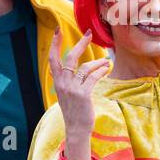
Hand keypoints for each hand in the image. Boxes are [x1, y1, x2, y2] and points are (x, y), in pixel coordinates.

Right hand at [48, 29, 111, 159]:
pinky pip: (93, 77)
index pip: (53, 59)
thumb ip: (65, 81)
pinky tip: (106, 69)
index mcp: (58, 82)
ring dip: (97, 62)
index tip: (57, 30)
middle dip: (80, 44)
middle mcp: (63, 83)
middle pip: (70, 57)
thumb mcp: (64, 94)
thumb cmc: (74, 111)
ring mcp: (72, 89)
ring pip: (85, 67)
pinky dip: (101, 71)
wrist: (76, 129)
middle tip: (89, 34)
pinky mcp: (83, 94)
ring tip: (105, 62)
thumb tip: (68, 69)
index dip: (55, 44)